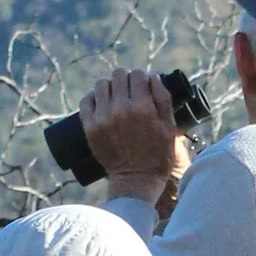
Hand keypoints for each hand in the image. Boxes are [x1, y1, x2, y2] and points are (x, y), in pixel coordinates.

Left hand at [80, 67, 180, 202]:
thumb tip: (152, 77)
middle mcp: (121, 109)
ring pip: (100, 84)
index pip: (138, 74)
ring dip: (109, 87)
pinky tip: (101, 104)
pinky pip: (86, 101)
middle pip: (118, 75)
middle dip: (126, 79)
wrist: (136, 180)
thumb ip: (163, 99)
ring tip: (115, 97)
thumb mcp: (169, 127)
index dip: (142, 77)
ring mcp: (103, 118)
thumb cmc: (158, 154)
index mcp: (143, 107)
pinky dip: (93, 98)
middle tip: (129, 90)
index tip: (142, 85)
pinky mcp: (90, 128)